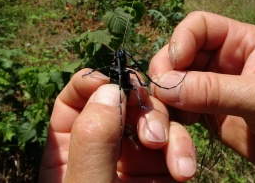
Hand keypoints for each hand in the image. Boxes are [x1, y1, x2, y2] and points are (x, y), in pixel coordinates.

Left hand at [38, 69, 195, 182]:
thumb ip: (92, 141)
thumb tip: (110, 90)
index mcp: (70, 146)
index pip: (77, 96)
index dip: (94, 82)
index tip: (116, 85)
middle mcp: (103, 145)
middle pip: (122, 101)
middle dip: (142, 109)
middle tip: (154, 135)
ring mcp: (134, 156)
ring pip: (154, 119)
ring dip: (169, 132)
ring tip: (176, 163)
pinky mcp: (161, 169)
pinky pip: (175, 145)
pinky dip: (183, 151)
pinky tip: (184, 171)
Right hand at [149, 11, 254, 181]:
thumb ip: (215, 91)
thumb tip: (166, 85)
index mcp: (241, 43)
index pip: (199, 27)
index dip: (181, 40)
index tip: (175, 64)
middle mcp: (223, 63)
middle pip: (178, 56)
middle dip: (166, 74)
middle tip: (163, 97)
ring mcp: (214, 91)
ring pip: (174, 86)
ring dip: (165, 101)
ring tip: (167, 120)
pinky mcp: (210, 117)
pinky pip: (181, 112)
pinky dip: (173, 120)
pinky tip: (179, 131)